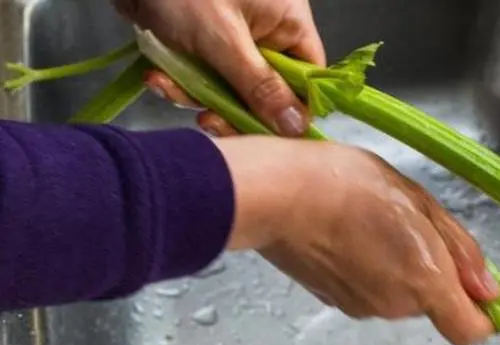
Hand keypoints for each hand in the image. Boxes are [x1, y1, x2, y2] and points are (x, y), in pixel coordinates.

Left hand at [113, 0, 323, 136]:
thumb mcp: (223, 39)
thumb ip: (260, 86)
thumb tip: (298, 127)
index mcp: (288, 23)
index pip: (308, 78)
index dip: (292, 110)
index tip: (267, 133)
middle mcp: (267, 32)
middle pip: (268, 91)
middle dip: (234, 109)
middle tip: (208, 120)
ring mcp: (234, 38)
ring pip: (231, 89)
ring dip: (197, 95)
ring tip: (166, 85)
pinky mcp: (203, 43)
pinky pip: (204, 78)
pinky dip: (180, 82)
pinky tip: (156, 76)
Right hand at [214, 135, 499, 344]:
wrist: (277, 196)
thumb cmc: (346, 186)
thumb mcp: (418, 201)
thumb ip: (459, 250)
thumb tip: (488, 290)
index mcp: (425, 280)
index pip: (471, 331)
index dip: (482, 314)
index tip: (480, 289)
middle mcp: (396, 305)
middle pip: (433, 302)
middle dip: (432, 269)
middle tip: (411, 223)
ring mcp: (362, 307)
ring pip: (400, 294)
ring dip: (398, 265)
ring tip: (374, 222)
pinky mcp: (335, 301)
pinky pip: (369, 290)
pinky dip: (369, 269)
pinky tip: (351, 235)